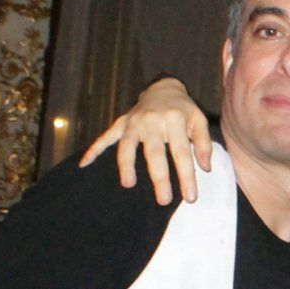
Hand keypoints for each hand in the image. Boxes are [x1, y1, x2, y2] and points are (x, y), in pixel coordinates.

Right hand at [77, 76, 211, 203]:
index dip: (186, 175)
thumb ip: (203, 143)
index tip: (190, 197)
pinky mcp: (122, 123)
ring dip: (126, 165)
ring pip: (127, 145)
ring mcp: (134, 122)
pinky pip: (106, 136)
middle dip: (159, 177)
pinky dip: (94, 149)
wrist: (163, 88)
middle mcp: (152, 120)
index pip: (181, 151)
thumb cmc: (184, 110)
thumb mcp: (199, 120)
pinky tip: (84, 164)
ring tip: (128, 184)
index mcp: (174, 119)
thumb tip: (205, 169)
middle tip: (163, 200)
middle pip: (154, 152)